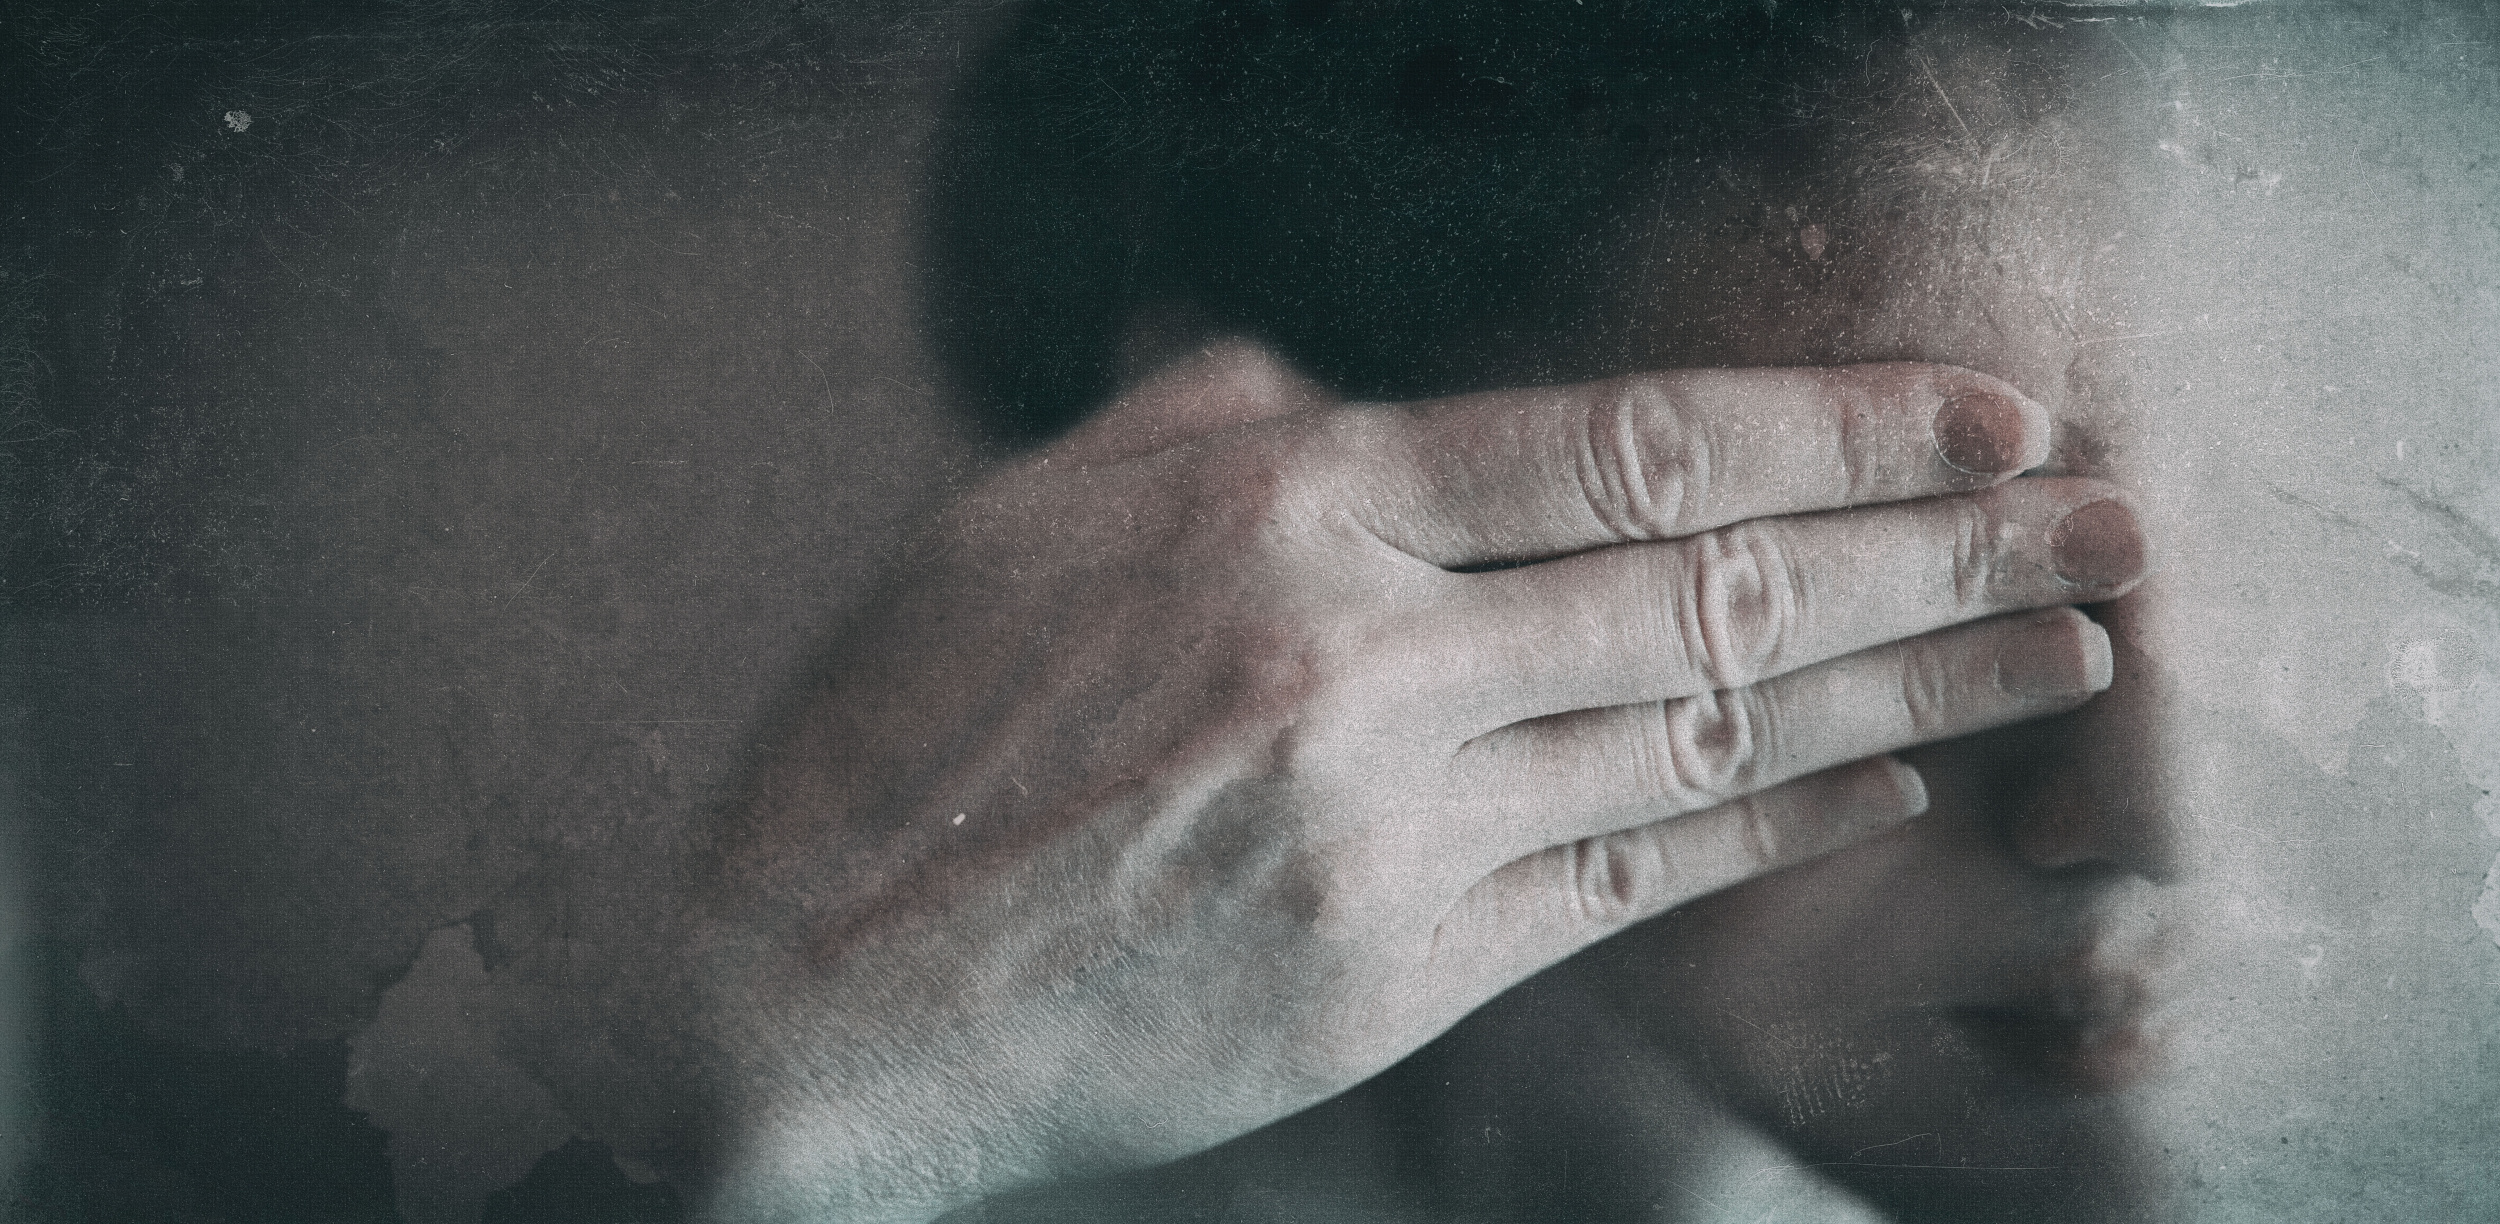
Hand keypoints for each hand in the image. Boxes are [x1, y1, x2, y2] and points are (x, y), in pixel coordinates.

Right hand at [688, 342, 2146, 1220]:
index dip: (1832, 423)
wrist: (807, 995)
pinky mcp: (1394, 968)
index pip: (1622, 441)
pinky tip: (1885, 784)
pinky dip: (1774, 824)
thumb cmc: (900, 740)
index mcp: (1279, 505)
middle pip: (1714, 582)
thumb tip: (1321, 385)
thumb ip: (1204, 422)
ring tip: (2066, 645)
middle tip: (2106, 513)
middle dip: (1941, 540)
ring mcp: (1389, 824)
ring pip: (1708, 731)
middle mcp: (1361, 654)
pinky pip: (1630, 877)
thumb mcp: (1027, 517)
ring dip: (1913, 683)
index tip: (1982, 410)